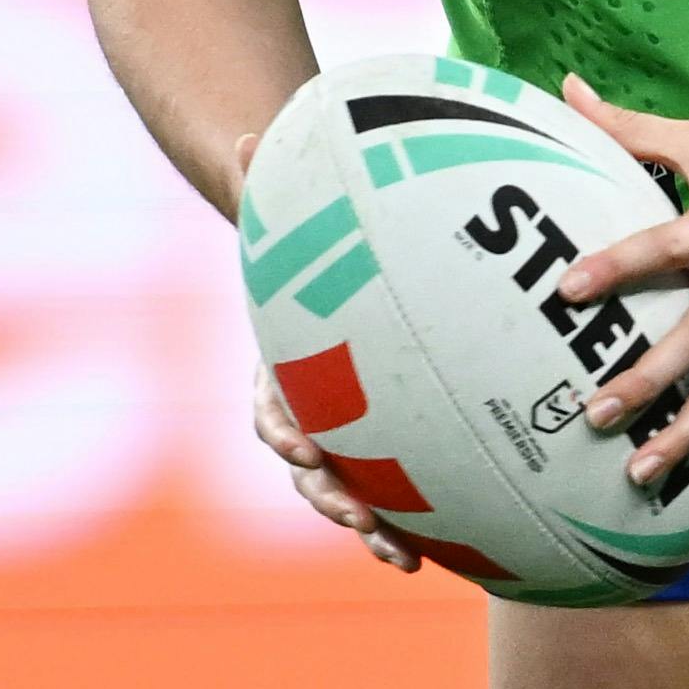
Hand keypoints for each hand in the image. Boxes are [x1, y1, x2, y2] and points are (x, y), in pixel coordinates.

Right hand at [225, 118, 420, 572]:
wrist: (335, 279)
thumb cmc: (319, 244)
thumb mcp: (303, 215)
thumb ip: (278, 184)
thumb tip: (251, 133)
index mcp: (284, 365)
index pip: (271, 404)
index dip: (283, 426)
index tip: (301, 440)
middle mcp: (308, 410)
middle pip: (308, 467)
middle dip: (328, 495)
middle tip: (356, 514)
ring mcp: (345, 436)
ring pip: (346, 493)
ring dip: (365, 525)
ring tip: (393, 550)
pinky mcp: (387, 450)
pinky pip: (394, 495)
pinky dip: (409, 525)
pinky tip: (437, 555)